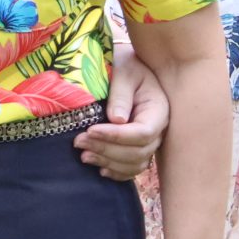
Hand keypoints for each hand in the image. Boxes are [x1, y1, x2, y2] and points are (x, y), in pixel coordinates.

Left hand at [79, 46, 168, 181]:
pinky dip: (117, 173)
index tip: (91, 130)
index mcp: (159, 110)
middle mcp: (159, 129)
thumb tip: (117, 120)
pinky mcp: (139, 147)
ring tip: (83, 155)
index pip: (143, 132)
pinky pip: (133, 168)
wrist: (129, 68)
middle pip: (138, 151)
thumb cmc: (126, 66)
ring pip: (135, 163)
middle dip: (107, 149)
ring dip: (108, 163)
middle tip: (79, 141)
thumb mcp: (124, 72)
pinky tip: (99, 169)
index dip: (116, 136)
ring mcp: (150, 141)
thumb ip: (121, 94)